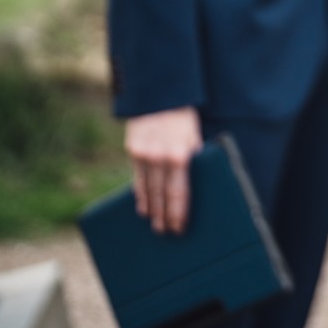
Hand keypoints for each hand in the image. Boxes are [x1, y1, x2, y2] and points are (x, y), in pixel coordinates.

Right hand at [125, 107, 202, 233]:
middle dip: (164, 216)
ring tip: (154, 224)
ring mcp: (143, 155)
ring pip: (147, 190)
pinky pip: (137, 178)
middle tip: (165, 233)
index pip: (179, 193)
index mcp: (180, 155)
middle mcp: (160, 158)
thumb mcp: (194, 137)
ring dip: (151, 209)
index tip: (179, 228)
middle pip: (161, 196)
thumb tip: (194, 184)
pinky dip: (140, 194)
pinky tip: (142, 206)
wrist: (159, 94)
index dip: (179, 213)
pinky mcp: (132, 150)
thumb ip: (193, 159)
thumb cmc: (183, 117)